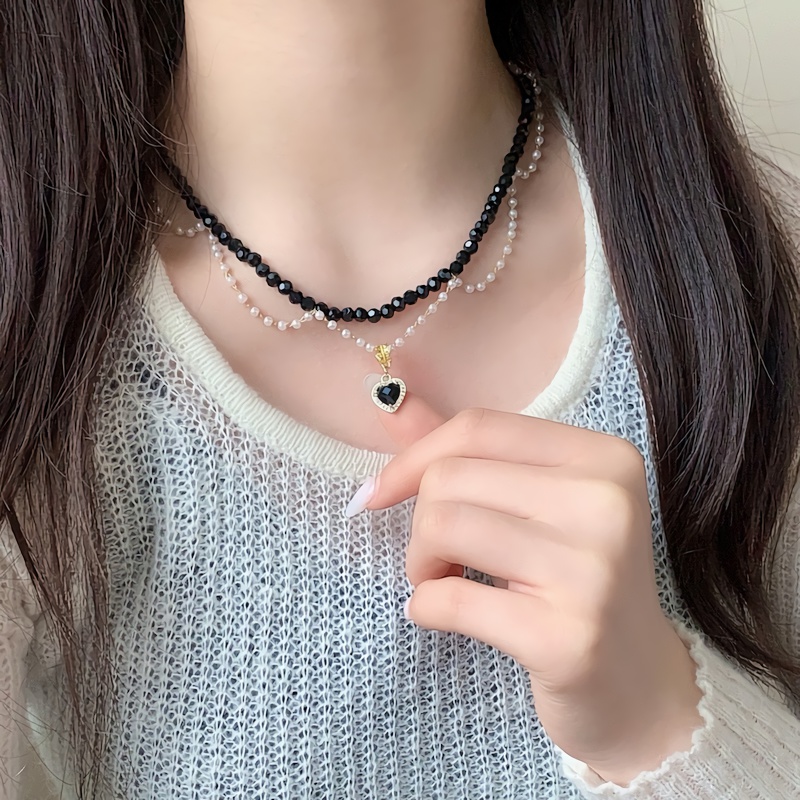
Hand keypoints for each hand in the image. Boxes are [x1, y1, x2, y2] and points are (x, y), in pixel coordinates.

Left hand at [353, 393, 703, 784]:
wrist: (639, 687)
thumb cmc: (576, 583)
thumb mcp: (537, 504)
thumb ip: (468, 452)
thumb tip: (390, 403)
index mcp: (603, 458)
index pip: (479, 427)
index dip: (413, 457)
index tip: (378, 492)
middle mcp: (606, 503)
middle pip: (451, 477)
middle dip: (420, 522)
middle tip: (437, 559)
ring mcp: (593, 571)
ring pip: (444, 526)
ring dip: (420, 563)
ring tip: (440, 582)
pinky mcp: (568, 638)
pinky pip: (451, 600)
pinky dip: (424, 607)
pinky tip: (437, 615)